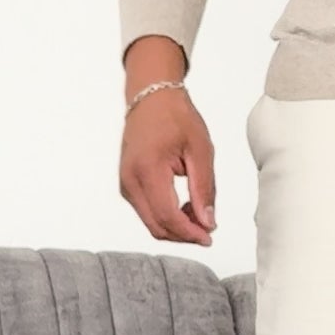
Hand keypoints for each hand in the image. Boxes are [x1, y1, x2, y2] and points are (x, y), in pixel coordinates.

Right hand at [119, 87, 216, 247]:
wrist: (152, 97)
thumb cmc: (176, 117)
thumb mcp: (200, 150)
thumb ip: (204, 189)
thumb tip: (208, 222)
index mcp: (147, 169)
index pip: (167, 216)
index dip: (189, 233)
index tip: (209, 237)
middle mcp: (130, 180)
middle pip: (156, 226)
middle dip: (184, 235)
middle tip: (208, 229)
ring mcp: (126, 184)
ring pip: (151, 223)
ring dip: (176, 227)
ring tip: (199, 214)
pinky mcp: (127, 185)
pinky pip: (147, 212)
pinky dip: (167, 217)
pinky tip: (185, 207)